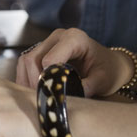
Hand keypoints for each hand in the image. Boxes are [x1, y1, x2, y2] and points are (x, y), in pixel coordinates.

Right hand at [16, 28, 131, 97]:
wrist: (111, 64)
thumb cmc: (109, 70)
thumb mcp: (102, 80)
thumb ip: (86, 87)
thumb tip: (65, 98)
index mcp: (74, 38)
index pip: (49, 58)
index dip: (46, 78)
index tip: (51, 94)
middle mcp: (58, 36)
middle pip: (32, 59)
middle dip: (33, 82)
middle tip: (41, 99)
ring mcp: (49, 42)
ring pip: (25, 60)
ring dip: (27, 80)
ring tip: (37, 97)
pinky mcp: (43, 50)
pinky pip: (26, 63)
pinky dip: (26, 78)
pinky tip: (35, 91)